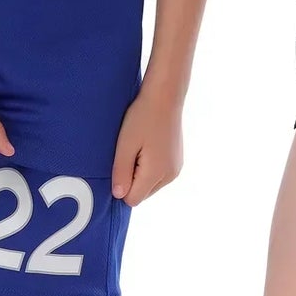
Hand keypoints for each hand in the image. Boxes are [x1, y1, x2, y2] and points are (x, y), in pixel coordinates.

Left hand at [112, 83, 184, 206]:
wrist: (165, 96)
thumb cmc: (143, 117)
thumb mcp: (125, 145)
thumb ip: (121, 172)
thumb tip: (118, 195)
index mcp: (157, 173)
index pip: (133, 199)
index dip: (121, 185)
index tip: (120, 164)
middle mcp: (170, 175)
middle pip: (142, 194)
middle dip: (132, 180)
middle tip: (129, 153)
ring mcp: (176, 169)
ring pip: (150, 186)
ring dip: (140, 174)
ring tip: (139, 148)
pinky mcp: (177, 162)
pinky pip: (158, 175)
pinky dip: (150, 167)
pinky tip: (147, 147)